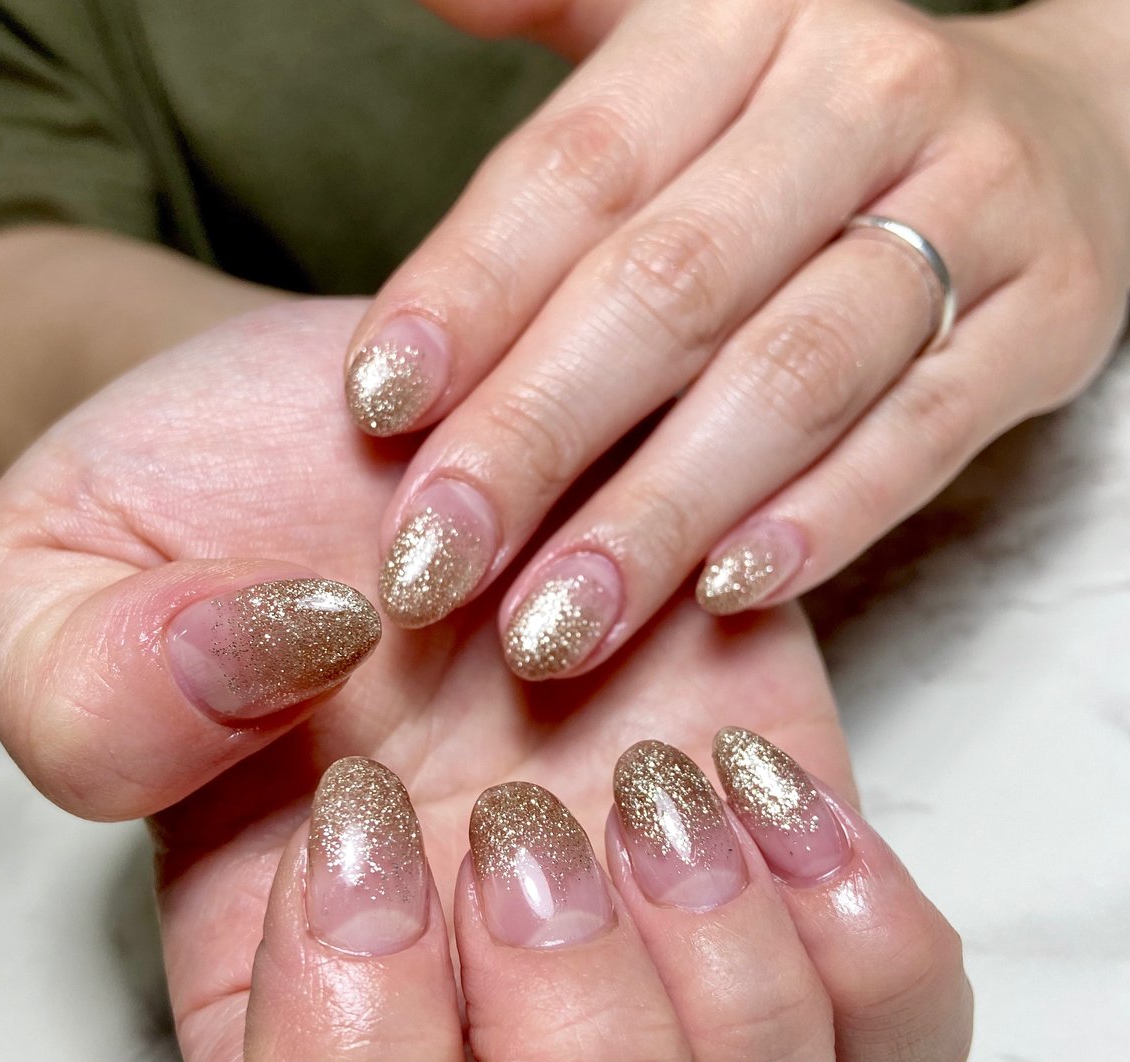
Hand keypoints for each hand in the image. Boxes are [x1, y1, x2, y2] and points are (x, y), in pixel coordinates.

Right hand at [0, 298, 968, 1061]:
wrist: (394, 446)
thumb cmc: (224, 516)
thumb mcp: (67, 563)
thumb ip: (89, 673)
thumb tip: (282, 678)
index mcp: (273, 1047)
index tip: (358, 819)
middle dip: (570, 1057)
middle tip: (519, 821)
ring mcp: (659, 1007)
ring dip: (719, 992)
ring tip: (646, 780)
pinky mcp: (793, 904)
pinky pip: (900, 1046)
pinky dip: (861, 943)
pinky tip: (750, 781)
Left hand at [346, 0, 1129, 676]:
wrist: (1065, 130)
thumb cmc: (810, 120)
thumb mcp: (689, 41)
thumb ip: (557, 15)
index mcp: (744, 20)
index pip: (578, 171)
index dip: (467, 295)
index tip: (374, 410)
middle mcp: (862, 98)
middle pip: (671, 287)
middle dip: (537, 437)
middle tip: (433, 565)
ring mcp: (977, 210)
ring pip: (792, 377)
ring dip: (659, 514)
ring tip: (550, 627)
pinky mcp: (1046, 321)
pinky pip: (923, 435)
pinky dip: (822, 521)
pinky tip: (721, 598)